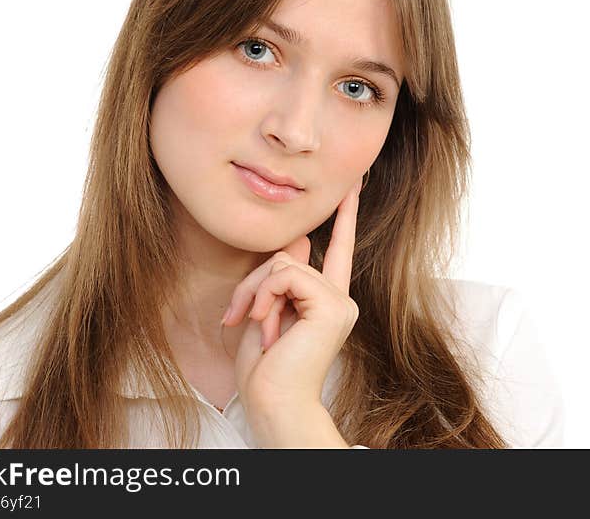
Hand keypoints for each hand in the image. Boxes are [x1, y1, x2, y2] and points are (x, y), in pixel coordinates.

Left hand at [221, 176, 362, 419]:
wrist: (274, 404)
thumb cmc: (265, 372)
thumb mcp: (265, 314)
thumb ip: (280, 278)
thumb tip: (299, 241)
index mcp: (326, 302)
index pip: (338, 250)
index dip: (346, 217)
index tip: (352, 186)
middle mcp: (339, 299)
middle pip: (289, 257)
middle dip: (254, 283)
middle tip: (237, 316)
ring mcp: (338, 301)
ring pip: (284, 264)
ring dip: (256, 293)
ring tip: (256, 326)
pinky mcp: (330, 304)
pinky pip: (286, 275)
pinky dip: (265, 296)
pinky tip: (267, 325)